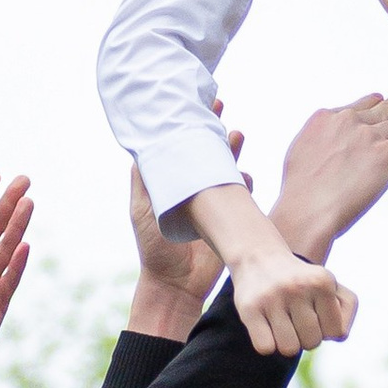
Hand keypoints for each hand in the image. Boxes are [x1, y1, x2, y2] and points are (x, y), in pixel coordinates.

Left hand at [127, 113, 245, 336]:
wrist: (176, 284)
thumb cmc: (155, 247)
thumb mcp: (143, 209)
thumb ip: (144, 179)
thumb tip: (140, 145)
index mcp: (177, 182)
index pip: (187, 146)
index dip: (192, 124)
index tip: (196, 102)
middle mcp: (198, 188)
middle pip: (211, 150)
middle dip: (216, 127)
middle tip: (219, 106)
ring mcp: (217, 202)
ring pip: (229, 166)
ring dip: (233, 150)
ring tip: (235, 135)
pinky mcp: (234, 218)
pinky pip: (245, 194)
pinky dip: (247, 182)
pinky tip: (246, 176)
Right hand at [230, 229, 356, 355]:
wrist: (258, 258)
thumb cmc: (301, 281)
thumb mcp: (330, 285)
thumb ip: (348, 308)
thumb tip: (339, 335)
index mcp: (323, 281)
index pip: (336, 333)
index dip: (326, 330)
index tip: (315, 315)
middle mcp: (298, 287)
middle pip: (312, 343)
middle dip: (305, 337)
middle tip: (295, 319)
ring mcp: (272, 297)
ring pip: (289, 349)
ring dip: (286, 343)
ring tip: (282, 324)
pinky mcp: (249, 307)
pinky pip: (265, 348)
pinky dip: (266, 345)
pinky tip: (265, 327)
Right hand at [271, 92, 387, 258]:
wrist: (309, 207)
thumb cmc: (298, 192)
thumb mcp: (299, 155)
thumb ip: (317, 144)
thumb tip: (325, 151)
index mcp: (324, 118)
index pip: (351, 109)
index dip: (365, 106)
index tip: (374, 101)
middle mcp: (348, 121)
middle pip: (375, 112)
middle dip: (387, 106)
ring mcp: (369, 136)